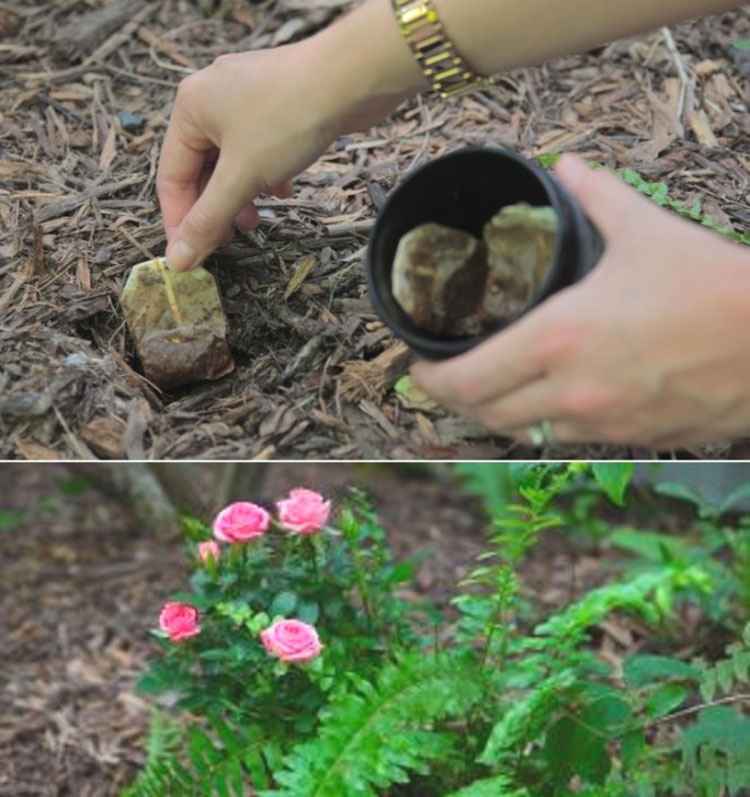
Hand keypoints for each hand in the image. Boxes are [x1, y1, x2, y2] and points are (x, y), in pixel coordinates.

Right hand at [157, 6, 417, 271]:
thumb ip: (209, 219)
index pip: (171, 176)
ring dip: (242, 195)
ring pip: (233, 160)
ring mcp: (246, 97)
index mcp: (190, 107)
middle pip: (202, 168)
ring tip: (257, 220)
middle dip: (216, 208)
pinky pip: (259, 148)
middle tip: (231, 239)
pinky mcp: (277, 103)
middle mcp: (212, 97)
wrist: (352, 78)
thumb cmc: (290, 118)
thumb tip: (179, 258)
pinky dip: (266, 174)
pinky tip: (284, 189)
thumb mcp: (242, 178)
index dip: (181, 221)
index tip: (191, 255)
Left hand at [412, 155, 749, 450]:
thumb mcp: (646, 231)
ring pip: (521, 432)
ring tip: (485, 391)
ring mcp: (599, 420)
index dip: (431, 380)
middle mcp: (570, 388)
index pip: (467, 378)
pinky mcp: (629, 439)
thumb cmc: (714, 288)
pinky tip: (542, 403)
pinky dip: (540, 424)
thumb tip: (568, 168)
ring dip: (493, 415)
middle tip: (443, 380)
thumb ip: (595, 198)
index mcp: (559, 337)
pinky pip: (564, 439)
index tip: (419, 368)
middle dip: (452, 401)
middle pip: (483, 413)